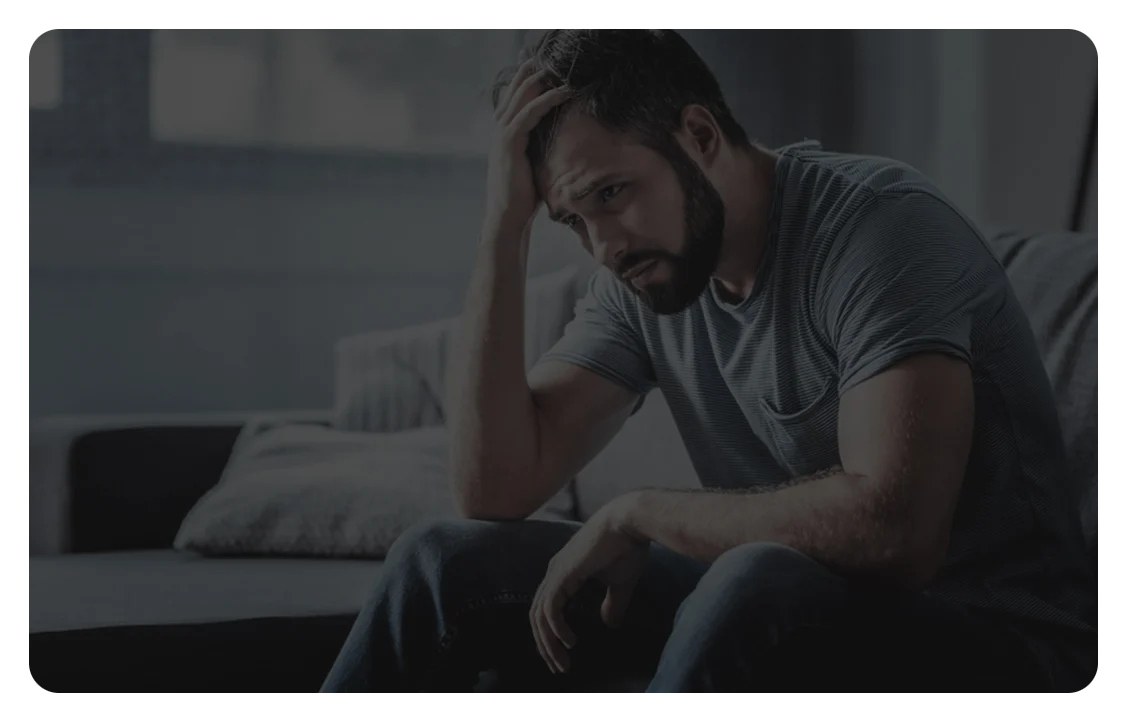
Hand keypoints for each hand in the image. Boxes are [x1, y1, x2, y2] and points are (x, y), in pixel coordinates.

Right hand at [485, 59, 570, 234]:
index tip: (548, 69)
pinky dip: (546, 100)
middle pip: (516, 90)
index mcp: (504, 132)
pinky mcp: (509, 142)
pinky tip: (561, 92)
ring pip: (522, 96)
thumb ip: (540, 148)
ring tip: (560, 69)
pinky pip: (529, 113)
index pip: (516, 98)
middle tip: (552, 59)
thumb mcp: (534, 164)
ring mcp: (502, 134)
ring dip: (542, 80)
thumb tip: (563, 141)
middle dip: (534, 72)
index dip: (530, 81)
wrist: (508, 216)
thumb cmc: (524, 196)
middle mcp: (500, 128)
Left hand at [530, 502, 648, 673]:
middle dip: (545, 645)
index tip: (562, 656)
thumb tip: (609, 624)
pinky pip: (550, 609)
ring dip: (549, 643)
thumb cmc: (627, 546)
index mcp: (564, 572)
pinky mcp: (562, 574)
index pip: (546, 609)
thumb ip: (612, 604)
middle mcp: (554, 572)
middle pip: (537, 616)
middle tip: (558, 667)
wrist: (630, 521)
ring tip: (563, 662)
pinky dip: (556, 629)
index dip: (550, 635)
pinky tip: (570, 642)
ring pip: (540, 616)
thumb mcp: (620, 584)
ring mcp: (556, 572)